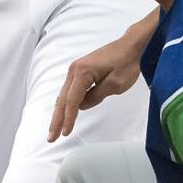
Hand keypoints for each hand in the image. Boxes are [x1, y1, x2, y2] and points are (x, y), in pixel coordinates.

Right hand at [47, 10, 158, 141]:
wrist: (131, 45)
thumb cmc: (127, 63)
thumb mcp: (116, 84)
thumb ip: (97, 96)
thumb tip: (81, 106)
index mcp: (82, 72)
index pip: (72, 101)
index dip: (68, 119)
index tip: (65, 134)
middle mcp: (74, 70)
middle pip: (62, 99)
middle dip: (56, 119)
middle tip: (51, 137)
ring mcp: (76, 69)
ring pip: (64, 95)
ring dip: (60, 112)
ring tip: (55, 130)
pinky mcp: (81, 70)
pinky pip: (70, 90)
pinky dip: (66, 103)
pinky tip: (65, 114)